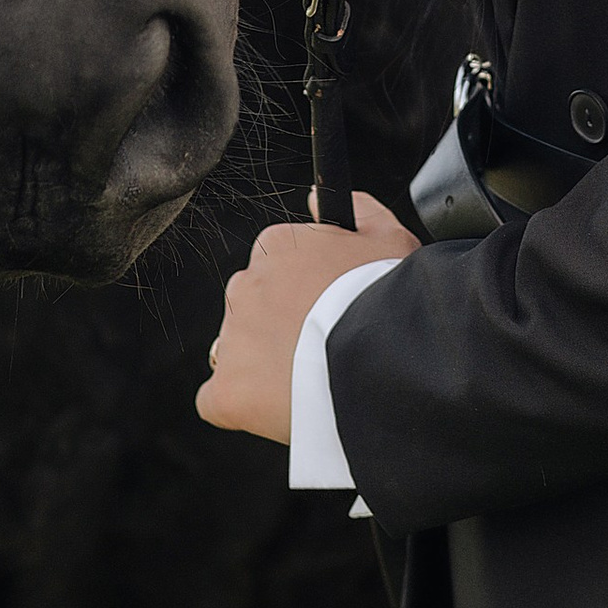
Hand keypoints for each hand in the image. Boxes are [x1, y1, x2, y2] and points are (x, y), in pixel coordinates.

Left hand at [195, 194, 417, 443]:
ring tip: (307, 382)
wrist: (380, 360)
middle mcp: (245, 286)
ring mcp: (231, 339)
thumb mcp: (389, 238)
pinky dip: (241, 406)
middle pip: (255, 308)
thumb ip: (356, 210)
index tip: (327, 312)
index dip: (305, 294)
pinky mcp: (226, 390)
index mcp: (277, 247)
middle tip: (321, 348)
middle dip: (280, 327)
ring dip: (262, 364)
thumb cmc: (388, 296)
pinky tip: (274, 410)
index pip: (277, 267)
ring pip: (237, 350)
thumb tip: (316, 198)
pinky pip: (218, 399)